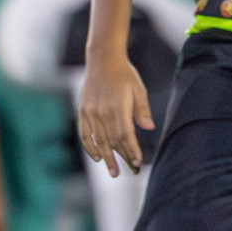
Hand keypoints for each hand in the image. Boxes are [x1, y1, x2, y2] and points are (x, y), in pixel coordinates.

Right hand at [77, 55, 154, 176]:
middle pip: (112, 140)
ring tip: (113, 171)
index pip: (125, 134)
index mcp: (118, 105)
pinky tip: (96, 157)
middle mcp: (102, 110)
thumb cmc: (124, 75)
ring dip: (106, 157)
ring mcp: (90, 111)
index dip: (131, 149)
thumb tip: (149, 128)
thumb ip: (142, 110)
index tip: (137, 162)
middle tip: (127, 172)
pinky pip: (84, 133)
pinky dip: (89, 146)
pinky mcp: (82, 110)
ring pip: (98, 139)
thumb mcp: (138, 89)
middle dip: (121, 157)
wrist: (103, 59)